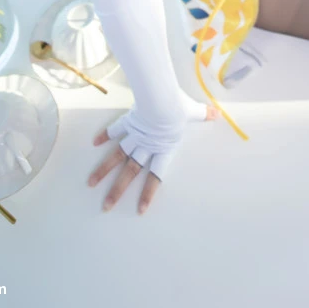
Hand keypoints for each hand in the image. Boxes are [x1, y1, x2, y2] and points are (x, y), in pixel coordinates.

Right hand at [87, 93, 220, 214]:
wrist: (160, 97)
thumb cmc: (178, 107)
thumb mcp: (193, 112)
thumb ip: (203, 115)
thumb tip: (217, 114)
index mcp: (163, 148)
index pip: (155, 175)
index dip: (148, 193)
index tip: (140, 210)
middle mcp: (146, 146)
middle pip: (130, 172)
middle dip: (118, 190)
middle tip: (106, 206)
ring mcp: (134, 135)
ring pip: (117, 156)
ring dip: (104, 170)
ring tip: (91, 183)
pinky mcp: (127, 121)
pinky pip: (115, 130)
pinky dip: (105, 135)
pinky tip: (95, 144)